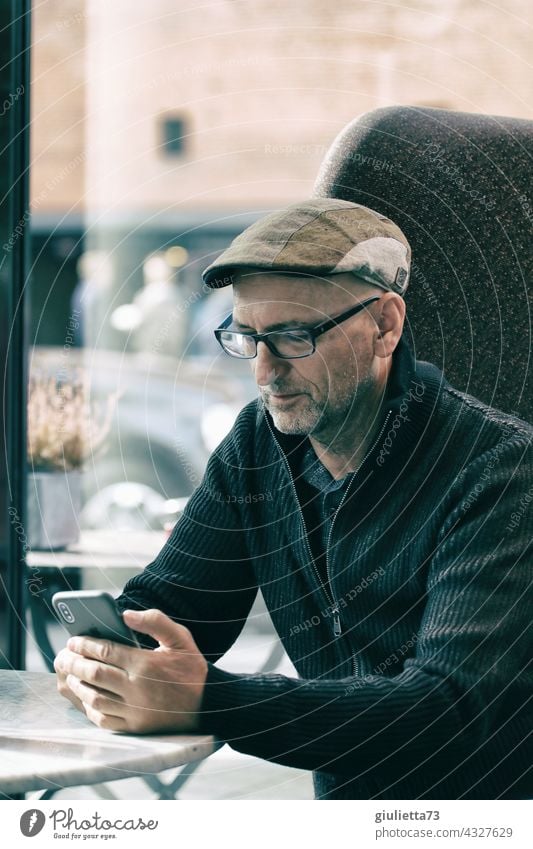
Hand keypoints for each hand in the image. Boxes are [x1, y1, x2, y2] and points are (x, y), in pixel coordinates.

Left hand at [53, 609, 207, 733]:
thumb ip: (155, 620)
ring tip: (70, 673)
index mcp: (146, 664)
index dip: (84, 645)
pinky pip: (103, 719)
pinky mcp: (135, 726)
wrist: (209, 704)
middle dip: (73, 663)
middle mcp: (137, 688)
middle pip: (94, 674)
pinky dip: (89, 707)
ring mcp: (135, 710)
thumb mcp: (180, 637)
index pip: (105, 652)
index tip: (73, 640)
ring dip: (77, 685)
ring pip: (94, 698)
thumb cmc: (191, 668)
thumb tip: (125, 614)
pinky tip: (85, 696)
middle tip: (62, 656)